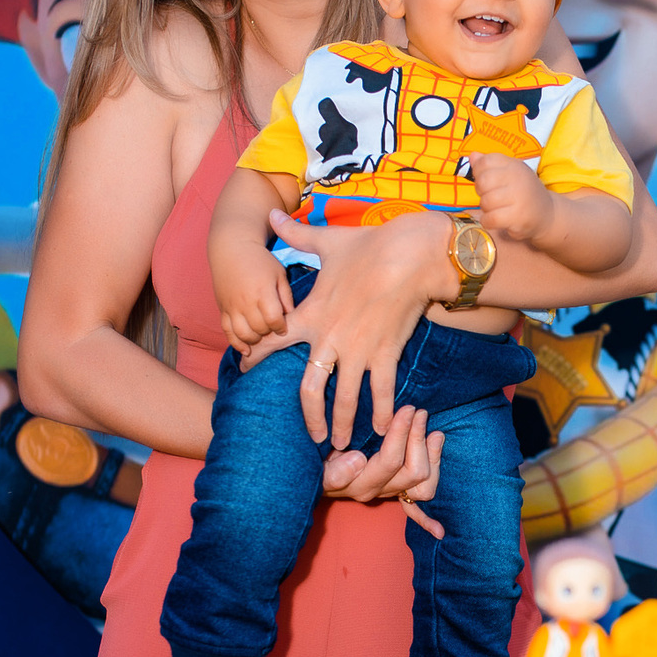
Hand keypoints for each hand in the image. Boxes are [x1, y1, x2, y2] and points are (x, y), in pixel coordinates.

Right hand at [215, 240, 292, 352]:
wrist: (231, 249)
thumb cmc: (260, 261)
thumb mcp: (279, 274)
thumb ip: (286, 297)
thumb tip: (292, 318)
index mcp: (263, 291)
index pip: (274, 320)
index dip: (281, 327)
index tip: (284, 326)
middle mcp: (246, 301)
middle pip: (259, 329)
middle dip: (269, 333)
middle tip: (272, 328)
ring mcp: (232, 306)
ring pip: (243, 334)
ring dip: (255, 340)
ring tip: (261, 336)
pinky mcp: (223, 309)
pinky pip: (227, 332)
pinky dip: (237, 344)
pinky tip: (246, 350)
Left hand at [241, 210, 449, 448]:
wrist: (413, 253)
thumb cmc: (370, 245)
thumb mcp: (328, 239)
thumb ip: (297, 232)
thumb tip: (273, 212)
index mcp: (311, 313)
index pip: (273, 339)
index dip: (255, 355)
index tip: (244, 369)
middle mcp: (330, 338)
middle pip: (309, 388)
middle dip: (308, 416)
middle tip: (311, 436)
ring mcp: (358, 349)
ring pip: (344, 398)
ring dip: (342, 424)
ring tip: (341, 444)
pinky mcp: (386, 352)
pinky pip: (381, 391)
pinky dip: (384, 412)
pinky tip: (384, 430)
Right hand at [320, 404, 445, 539]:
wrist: (310, 478)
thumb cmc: (314, 467)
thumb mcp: (318, 468)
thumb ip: (335, 470)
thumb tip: (357, 460)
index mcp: (361, 484)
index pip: (391, 460)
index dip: (403, 433)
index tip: (406, 409)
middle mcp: (378, 492)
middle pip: (414, 472)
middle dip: (419, 439)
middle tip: (420, 412)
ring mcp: (388, 494)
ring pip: (423, 487)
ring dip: (433, 459)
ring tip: (436, 434)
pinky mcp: (394, 495)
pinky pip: (414, 512)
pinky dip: (427, 521)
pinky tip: (439, 532)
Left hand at [469, 153, 553, 242]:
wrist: (547, 214)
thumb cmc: (524, 193)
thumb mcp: (510, 173)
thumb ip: (490, 164)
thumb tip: (472, 156)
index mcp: (514, 165)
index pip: (485, 161)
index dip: (478, 172)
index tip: (485, 181)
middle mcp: (517, 179)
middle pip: (483, 182)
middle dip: (481, 191)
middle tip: (489, 196)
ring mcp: (518, 198)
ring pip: (485, 202)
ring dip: (485, 208)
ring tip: (495, 209)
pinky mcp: (517, 217)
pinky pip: (490, 218)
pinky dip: (488, 221)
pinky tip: (494, 220)